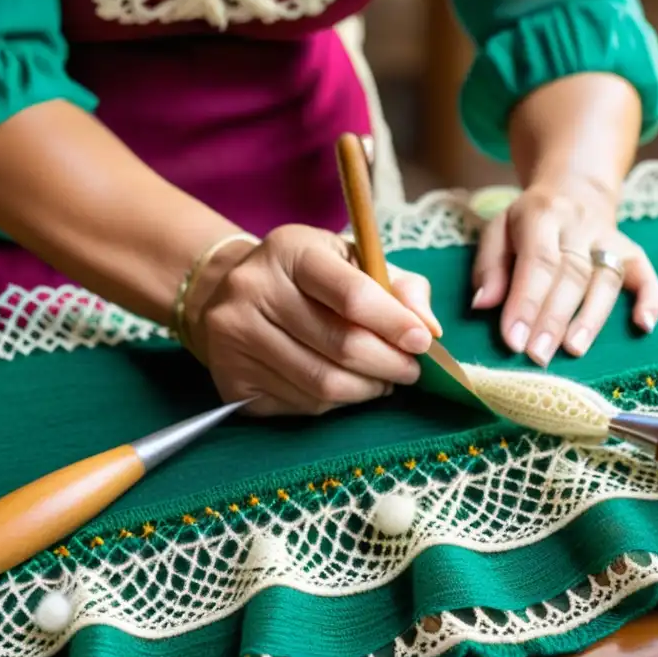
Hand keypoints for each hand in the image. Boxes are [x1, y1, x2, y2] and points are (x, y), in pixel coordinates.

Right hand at [184, 225, 440, 415]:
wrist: (227, 295)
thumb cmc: (308, 278)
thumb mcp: (353, 261)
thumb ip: (400, 287)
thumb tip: (430, 329)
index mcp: (291, 251)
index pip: (352, 294)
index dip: (395, 324)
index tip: (423, 342)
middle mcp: (253, 291)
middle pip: (341, 345)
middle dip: (389, 364)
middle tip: (411, 371)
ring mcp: (235, 338)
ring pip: (323, 384)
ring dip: (367, 390)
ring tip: (384, 381)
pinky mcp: (231, 381)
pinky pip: (302, 405)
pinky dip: (336, 403)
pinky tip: (346, 388)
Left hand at [470, 179, 657, 366]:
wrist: (573, 190)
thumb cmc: (528, 222)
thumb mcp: (498, 230)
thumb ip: (489, 267)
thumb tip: (482, 304)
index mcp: (542, 215)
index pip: (538, 261)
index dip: (527, 302)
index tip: (514, 340)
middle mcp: (579, 225)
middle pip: (572, 274)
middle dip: (554, 318)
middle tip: (538, 356)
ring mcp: (609, 238)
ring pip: (605, 278)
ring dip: (591, 318)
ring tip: (573, 350)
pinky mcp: (631, 250)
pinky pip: (645, 273)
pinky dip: (650, 299)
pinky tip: (643, 326)